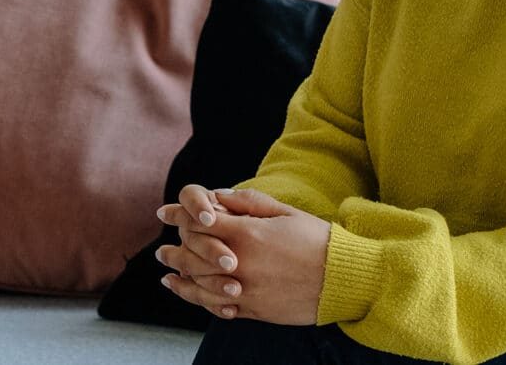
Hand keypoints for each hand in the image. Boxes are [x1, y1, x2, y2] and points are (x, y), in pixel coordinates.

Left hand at [155, 185, 328, 325]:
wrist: (344, 278)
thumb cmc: (317, 240)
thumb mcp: (285, 212)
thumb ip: (248, 202)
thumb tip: (218, 196)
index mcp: (248, 234)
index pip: (199, 222)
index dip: (178, 215)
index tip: (165, 213)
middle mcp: (242, 264)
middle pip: (193, 256)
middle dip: (173, 251)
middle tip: (161, 252)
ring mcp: (247, 290)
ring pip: (201, 286)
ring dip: (180, 280)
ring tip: (168, 276)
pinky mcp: (255, 309)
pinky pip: (220, 307)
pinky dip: (201, 301)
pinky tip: (193, 296)